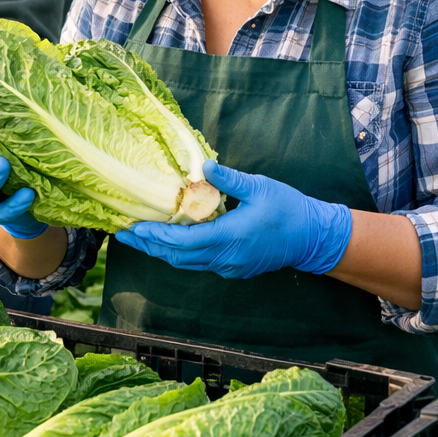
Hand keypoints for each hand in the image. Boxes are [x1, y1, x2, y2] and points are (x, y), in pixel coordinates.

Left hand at [113, 160, 351, 279]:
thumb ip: (228, 179)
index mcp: (227, 237)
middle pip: (176, 257)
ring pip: (187, 264)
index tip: (134, 227)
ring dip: (163, 252)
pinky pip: (200, 264)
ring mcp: (229, 267)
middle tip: (125, 235)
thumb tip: (201, 168)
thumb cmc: (288, 209)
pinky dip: (181, 255)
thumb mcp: (258, 187)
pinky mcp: (234, 268)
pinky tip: (172, 243)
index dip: (154, 235)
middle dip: (149, 246)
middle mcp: (224, 258)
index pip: (180, 241)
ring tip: (142, 239)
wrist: (312, 238)